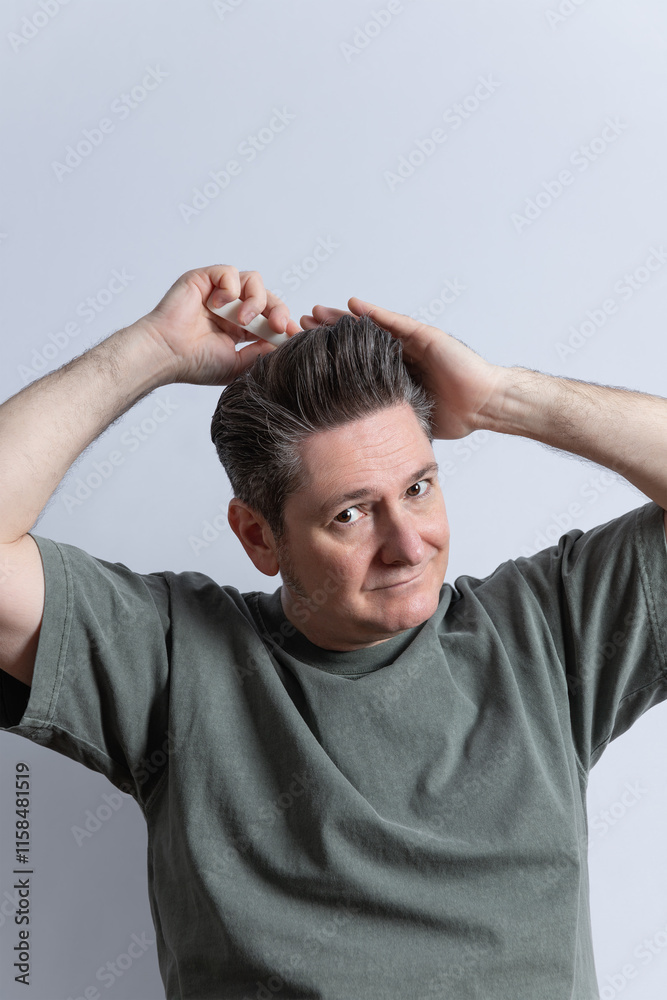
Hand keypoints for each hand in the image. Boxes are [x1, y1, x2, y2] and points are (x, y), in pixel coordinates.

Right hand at [139, 265, 301, 385]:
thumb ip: (262, 353)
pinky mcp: (205, 279)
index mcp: (240, 328)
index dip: (285, 324)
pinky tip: (219, 305)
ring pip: (254, 282)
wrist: (168, 354)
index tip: (295, 335)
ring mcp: (219, 293)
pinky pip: (230, 272)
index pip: (270, 318)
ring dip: (255, 301)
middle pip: (268, 298)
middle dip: (279, 311)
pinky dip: (231, 287)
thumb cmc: (196, 364)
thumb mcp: (239, 364)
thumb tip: (285, 344)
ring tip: (242, 320)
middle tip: (278, 326)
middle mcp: (231, 308)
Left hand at [300, 298, 504, 438]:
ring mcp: (412, 343)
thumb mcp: (406, 419)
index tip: (302, 354)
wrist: (484, 405)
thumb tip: (356, 447)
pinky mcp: (425, 336)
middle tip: (298, 326)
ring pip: (370, 327)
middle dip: (327, 333)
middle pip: (356, 340)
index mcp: (393, 374)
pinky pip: (395, 323)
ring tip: (315, 313)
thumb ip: (385, 422)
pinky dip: (374, 314)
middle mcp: (400, 354)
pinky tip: (352, 306)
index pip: (353, 362)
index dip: (329, 357)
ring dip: (342, 319)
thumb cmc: (455, 415)